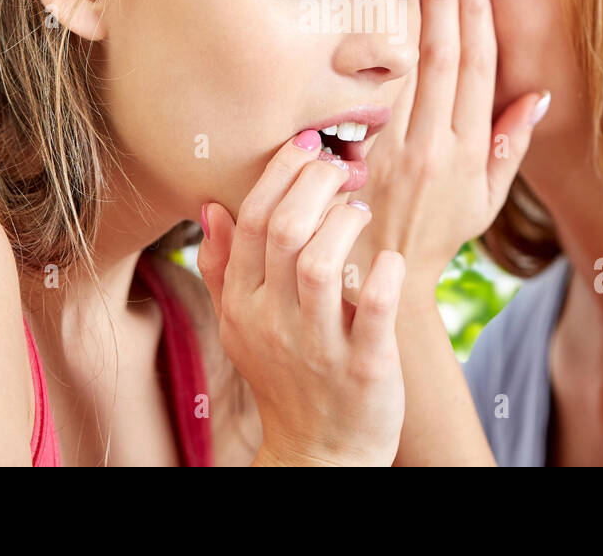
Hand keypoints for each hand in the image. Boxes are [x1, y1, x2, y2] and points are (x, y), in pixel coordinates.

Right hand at [197, 131, 406, 465]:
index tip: (309, 146)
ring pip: (320, 263)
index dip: (280, 173)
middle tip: (343, 171)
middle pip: (283, 230)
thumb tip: (212, 205)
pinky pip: (372, 310)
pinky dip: (383, 275)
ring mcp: (317, 346)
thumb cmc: (286, 376)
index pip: (250, 220)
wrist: (320, 455)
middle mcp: (272, 321)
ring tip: (361, 212)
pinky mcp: (364, 368)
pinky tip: (391, 261)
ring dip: (345, 223)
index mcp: (243, 303)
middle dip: (316, 184)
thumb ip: (224, 266)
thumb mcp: (242, 324)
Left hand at [349, 0, 548, 290]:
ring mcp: (392, 148)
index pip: (475, 68)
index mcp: (468, 151)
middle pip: (440, 57)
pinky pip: (370, 96)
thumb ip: (510, 143)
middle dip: (445, 0)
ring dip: (410, 16)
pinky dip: (375, 55)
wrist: (379, 276)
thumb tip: (539, 95)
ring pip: (404, 69)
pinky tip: (376, 17)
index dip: (476, 16)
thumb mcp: (488, 199)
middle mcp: (432, 145)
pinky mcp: (359, 154)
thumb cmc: (437, 234)